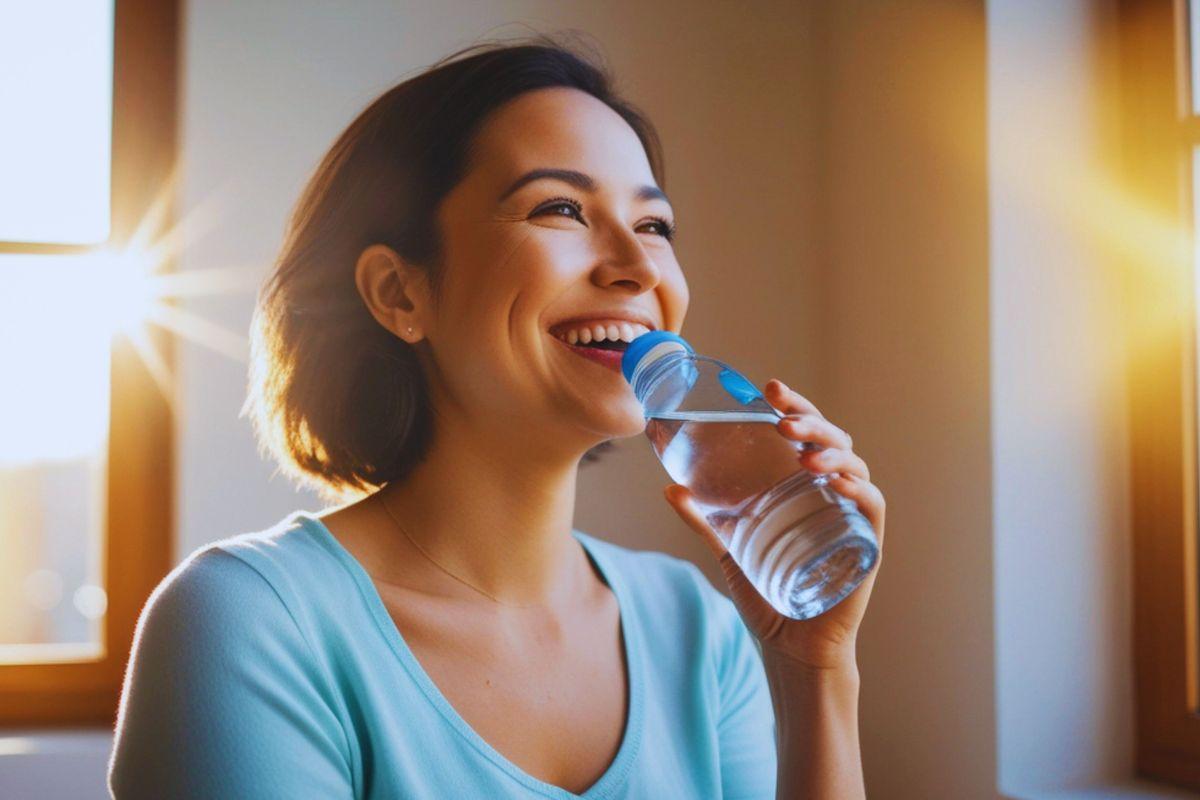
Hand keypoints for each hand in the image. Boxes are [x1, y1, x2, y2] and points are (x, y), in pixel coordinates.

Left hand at [664, 378, 886, 670]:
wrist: (791, 647)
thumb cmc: (768, 594)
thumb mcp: (730, 549)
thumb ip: (704, 520)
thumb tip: (670, 488)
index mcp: (805, 487)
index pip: (807, 434)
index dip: (795, 406)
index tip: (770, 388)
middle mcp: (833, 494)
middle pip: (833, 441)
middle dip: (810, 421)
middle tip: (781, 417)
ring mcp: (851, 517)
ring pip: (854, 465)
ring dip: (830, 450)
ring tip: (801, 450)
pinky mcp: (866, 546)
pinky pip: (871, 506)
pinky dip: (859, 488)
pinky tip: (838, 480)